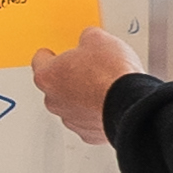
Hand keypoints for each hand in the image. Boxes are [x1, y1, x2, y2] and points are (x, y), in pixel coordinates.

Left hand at [32, 25, 143, 145]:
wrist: (132, 103)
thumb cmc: (111, 75)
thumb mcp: (98, 39)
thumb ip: (87, 38)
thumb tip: (90, 40)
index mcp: (48, 76)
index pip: (40, 61)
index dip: (50, 55)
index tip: (52, 54)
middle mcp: (54, 101)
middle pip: (56, 85)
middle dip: (70, 77)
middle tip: (89, 69)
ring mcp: (71, 119)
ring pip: (72, 104)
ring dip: (84, 97)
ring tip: (104, 86)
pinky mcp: (88, 133)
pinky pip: (89, 120)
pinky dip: (97, 112)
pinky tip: (110, 103)